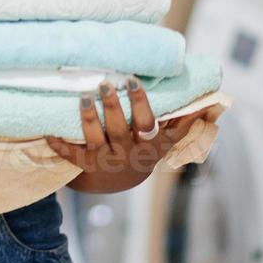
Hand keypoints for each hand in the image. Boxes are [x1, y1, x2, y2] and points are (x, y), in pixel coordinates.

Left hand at [46, 78, 224, 192]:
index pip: (147, 122)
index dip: (141, 103)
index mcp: (149, 145)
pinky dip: (60, 145)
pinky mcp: (87, 166)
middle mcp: (129, 154)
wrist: (120, 182)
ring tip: (83, 96)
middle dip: (113, 105)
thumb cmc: (144, 150)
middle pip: (121, 128)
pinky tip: (49, 133)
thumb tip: (214, 103)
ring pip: (97, 138)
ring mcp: (107, 161)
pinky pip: (73, 155)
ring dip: (89, 118)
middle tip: (106, 82)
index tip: (134, 80)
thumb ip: (185, 121)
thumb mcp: (167, 140)